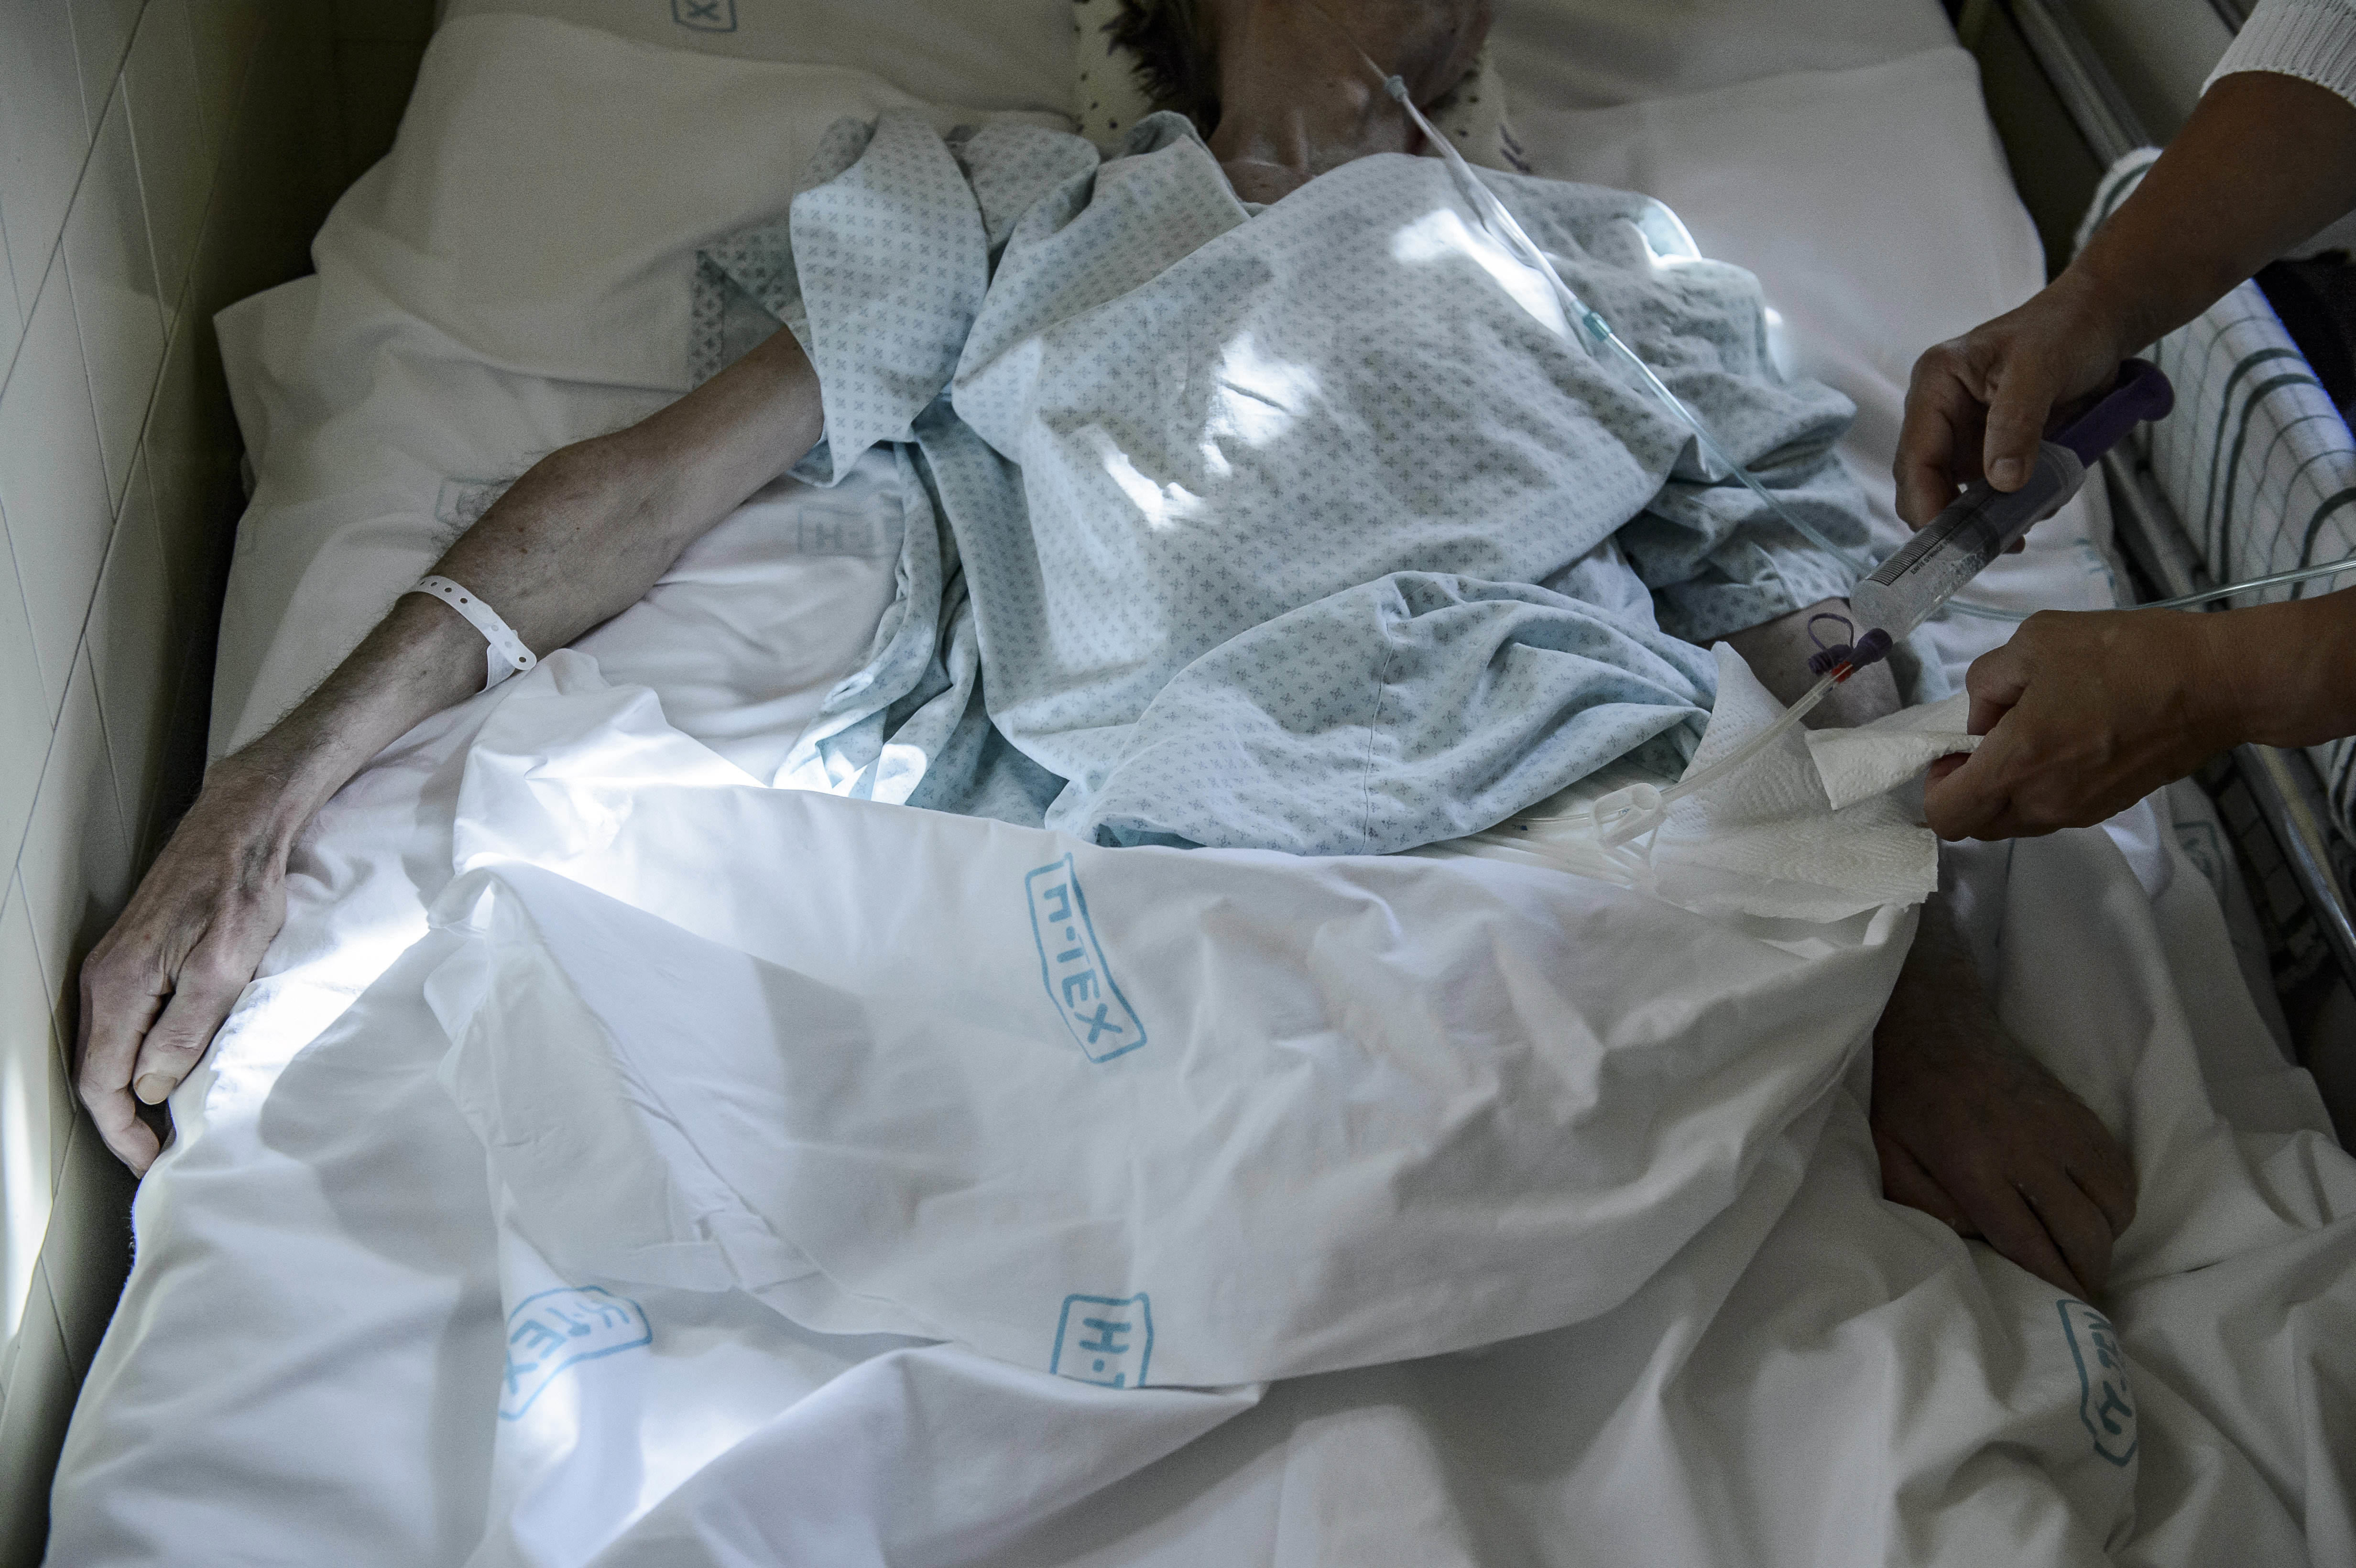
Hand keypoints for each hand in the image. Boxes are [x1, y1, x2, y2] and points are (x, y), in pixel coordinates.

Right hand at [76, 765, 294, 1173]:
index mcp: (121, 989)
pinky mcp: (133, 958)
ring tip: (162, 1125)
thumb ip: (185, 1031)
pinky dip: (134, 1057)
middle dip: (121, 1121)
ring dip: (127, 1091)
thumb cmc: (239, 893)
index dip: (123, 1131)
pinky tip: (163, 1072)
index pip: (102, 1082)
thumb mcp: (225, 969)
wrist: (237, 830)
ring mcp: (113, 967)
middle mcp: (104, 980)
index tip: (151, 1161)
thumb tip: (150, 1087)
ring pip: (106, 1048)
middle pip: (96, 1070)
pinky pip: (121, 1022)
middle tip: (156, 1154)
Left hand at [1872, 904, 2135, 1296]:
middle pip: (2082, 1233)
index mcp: (1973, 1165)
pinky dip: (2118, 1203)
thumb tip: (1975, 1242)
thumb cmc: (1905, 1096)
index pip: (2031, 1243)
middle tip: (2082, 1295)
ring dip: (2106, 1241)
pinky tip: (2095, 1214)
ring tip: (2085, 1256)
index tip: (2071, 1315)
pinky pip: (2121, 1172)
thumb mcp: (1888, 1154)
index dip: (2056, 1285)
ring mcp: (2060, 1128)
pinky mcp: (2079, 1112)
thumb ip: (1923, 1205)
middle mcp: (2025, 1149)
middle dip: (2088, 1275)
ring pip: (2112, 1206)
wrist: (1937, 1023)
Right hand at [1895, 273, 2131, 527]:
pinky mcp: (1991, 451)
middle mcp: (1941, 415)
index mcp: (1936, 385)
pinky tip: (2044, 499)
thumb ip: (2017, 422)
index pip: (1916, 455)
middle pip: (1927, 483)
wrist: (2099, 323)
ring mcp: (1965, 436)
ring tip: (2032, 518)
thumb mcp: (2040, 367)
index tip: (1951, 541)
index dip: (1927, 502)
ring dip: (1993, 516)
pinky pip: (1994, 493)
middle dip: (1957, 519)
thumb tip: (2003, 482)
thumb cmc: (2065, 329)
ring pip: (1960, 496)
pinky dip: (2017, 506)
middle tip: (1997, 545)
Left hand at [1922, 608, 2236, 840]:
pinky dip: (2041, 789)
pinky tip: (2064, 742)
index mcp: (2019, 765)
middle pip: (1977, 825)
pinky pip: (2053, 812)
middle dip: (1967, 791)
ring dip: (2005, 790)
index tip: (1951, 751)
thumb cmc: (2124, 656)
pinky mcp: (2109, 808)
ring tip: (2029, 736)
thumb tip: (1982, 721)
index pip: (1947, 816)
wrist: (2217, 684)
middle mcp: (2044, 803)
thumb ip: (1988, 684)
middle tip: (1984, 744)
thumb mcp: (2036, 642)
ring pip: (2015, 821)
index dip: (1936, 786)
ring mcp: (2080, 812)